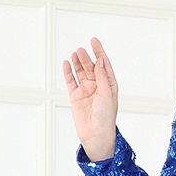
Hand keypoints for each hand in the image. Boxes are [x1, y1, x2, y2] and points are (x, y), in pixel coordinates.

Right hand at [63, 36, 118, 159]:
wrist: (96, 134)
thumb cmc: (106, 117)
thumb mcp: (107, 94)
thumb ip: (102, 77)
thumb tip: (100, 61)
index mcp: (109, 85)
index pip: (104, 65)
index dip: (99, 52)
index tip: (94, 41)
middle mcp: (98, 86)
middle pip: (91, 67)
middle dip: (86, 58)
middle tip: (81, 50)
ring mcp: (86, 91)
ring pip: (80, 72)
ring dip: (78, 62)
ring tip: (75, 53)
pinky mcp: (75, 96)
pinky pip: (70, 81)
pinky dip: (68, 72)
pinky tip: (67, 63)